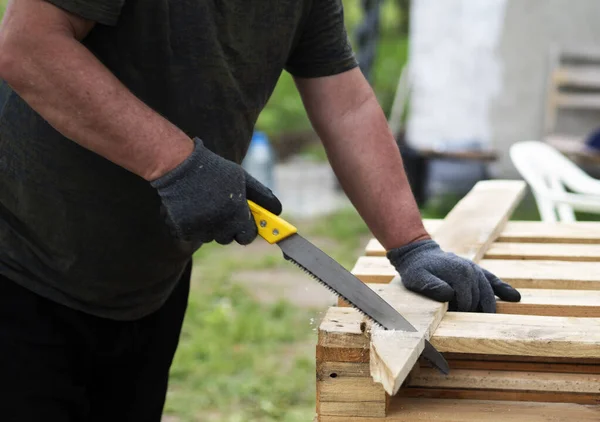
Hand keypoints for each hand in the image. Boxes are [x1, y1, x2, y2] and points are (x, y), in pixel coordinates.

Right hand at [150, 137, 280, 244]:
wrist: (179, 166)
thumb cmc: (215, 171)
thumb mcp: (243, 178)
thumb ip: (261, 196)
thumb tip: (278, 211)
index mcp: (236, 214)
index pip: (247, 237)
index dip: (246, 230)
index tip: (243, 224)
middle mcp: (219, 225)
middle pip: (227, 239)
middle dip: (227, 228)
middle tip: (221, 209)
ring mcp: (200, 229)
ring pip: (209, 237)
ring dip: (208, 227)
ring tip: (204, 204)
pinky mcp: (182, 230)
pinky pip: (192, 235)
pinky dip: (191, 225)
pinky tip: (190, 208)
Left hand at [387, 239, 520, 311]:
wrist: (418, 253)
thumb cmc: (416, 269)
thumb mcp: (418, 279)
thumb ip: (433, 287)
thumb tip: (450, 296)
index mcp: (459, 274)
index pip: (468, 301)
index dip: (461, 312)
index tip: (452, 317)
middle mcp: (471, 271)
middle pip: (480, 298)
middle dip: (473, 311)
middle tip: (465, 322)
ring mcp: (475, 270)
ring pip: (489, 292)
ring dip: (489, 306)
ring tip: (489, 320)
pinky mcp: (476, 270)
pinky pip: (492, 280)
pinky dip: (503, 289)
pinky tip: (515, 298)